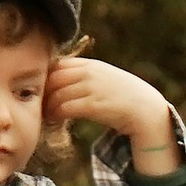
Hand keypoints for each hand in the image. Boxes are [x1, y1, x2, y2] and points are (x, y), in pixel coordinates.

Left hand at [45, 57, 178, 167]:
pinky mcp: (94, 105)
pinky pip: (65, 108)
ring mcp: (92, 88)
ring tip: (47, 115)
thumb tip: (60, 81)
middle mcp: (90, 73)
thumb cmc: (123, 96)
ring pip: (56, 94)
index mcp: (91, 65)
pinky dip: (56, 115)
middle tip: (39, 105)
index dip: (46, 78)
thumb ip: (85, 77)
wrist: (146, 109)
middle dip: (43, 92)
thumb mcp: (104, 79)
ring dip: (47, 106)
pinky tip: (56, 121)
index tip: (43, 91)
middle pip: (53, 78)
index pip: (58, 65)